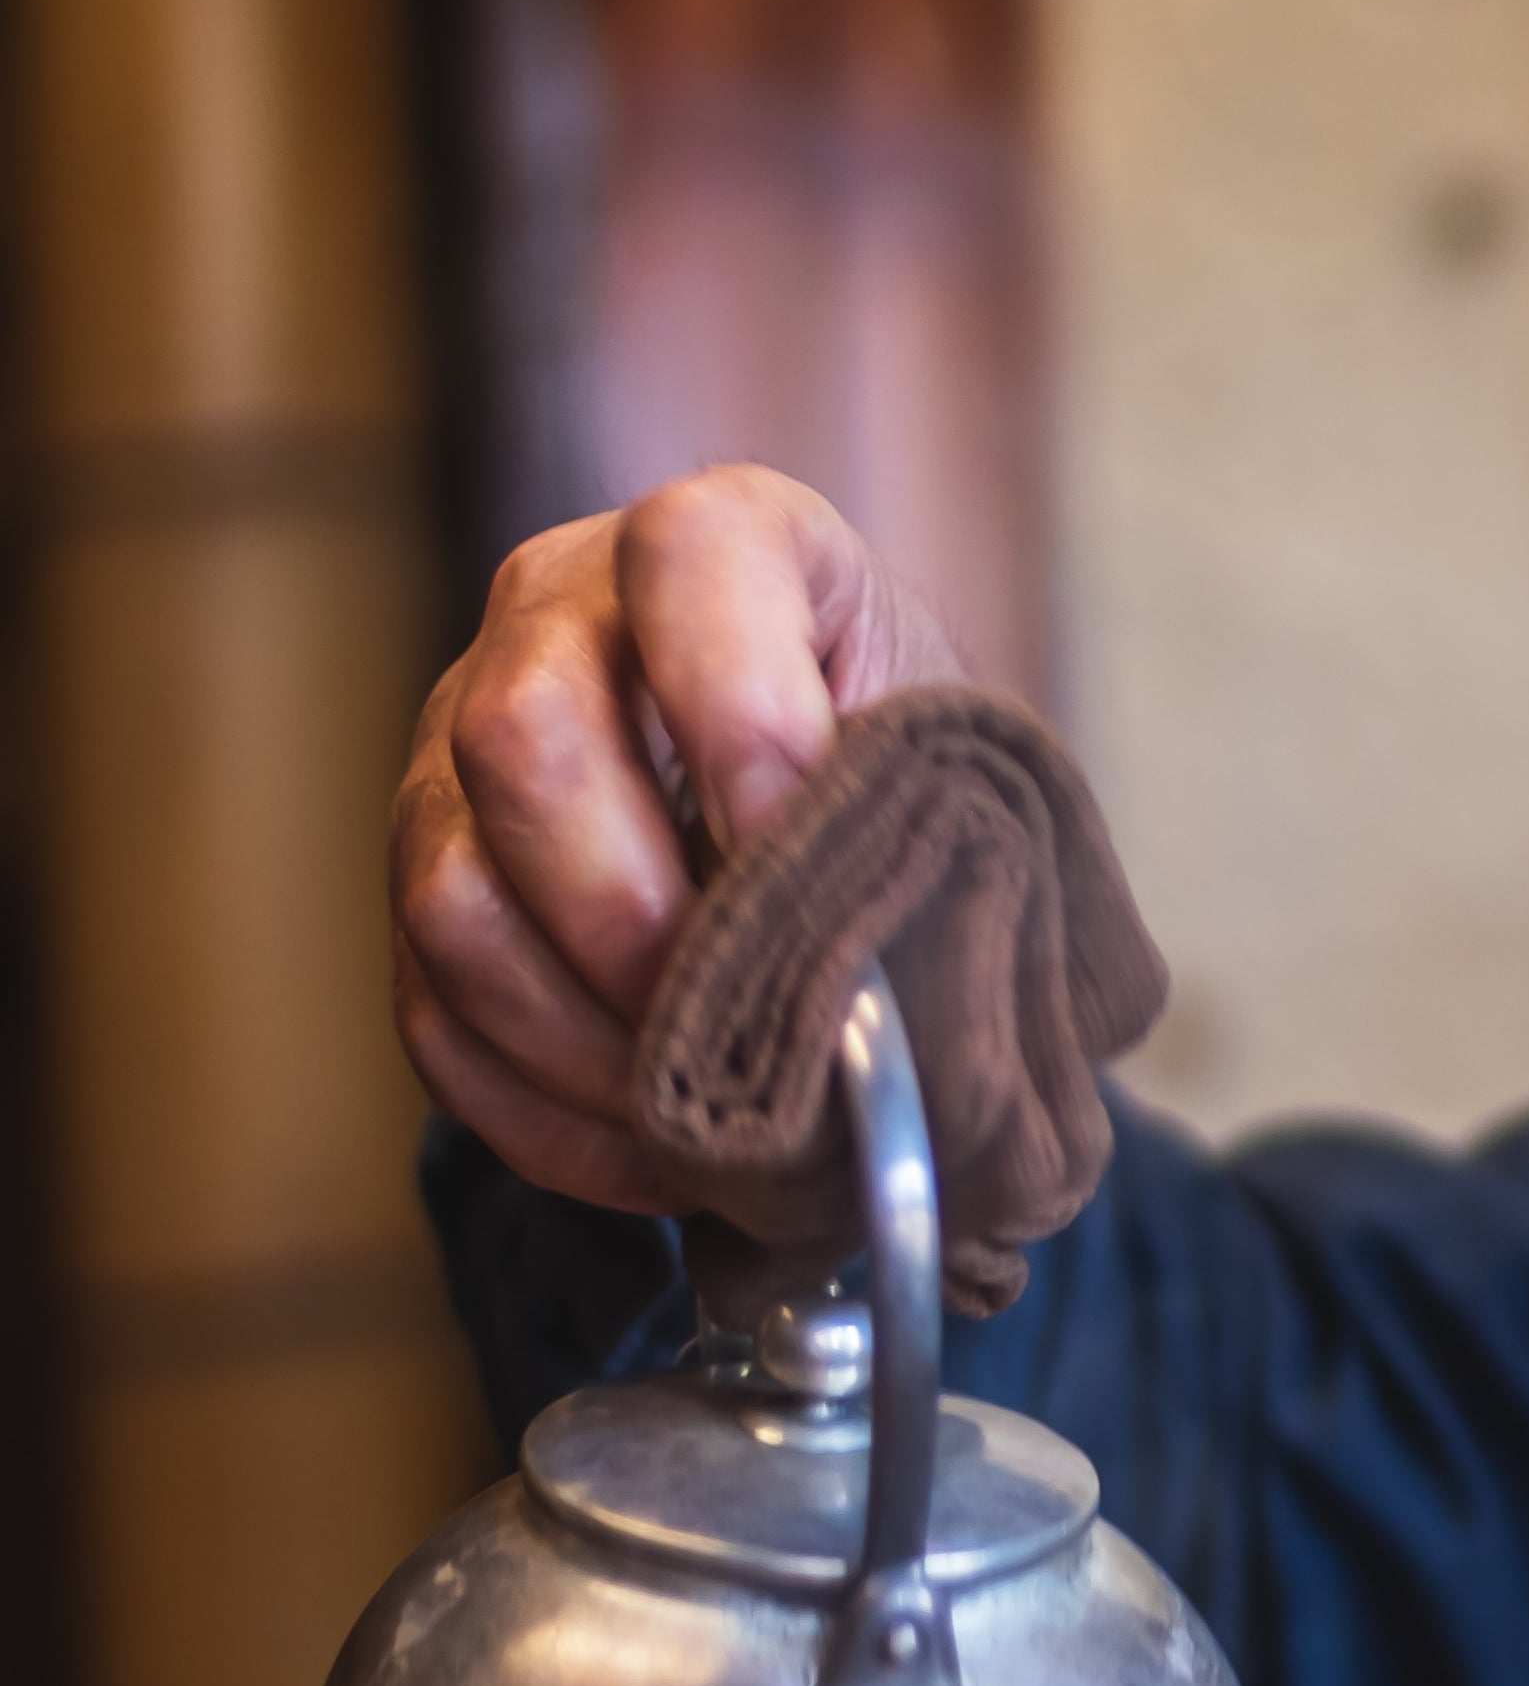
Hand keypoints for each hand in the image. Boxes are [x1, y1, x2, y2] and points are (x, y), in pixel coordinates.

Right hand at [392, 465, 968, 1212]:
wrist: (831, 808)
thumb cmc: (901, 768)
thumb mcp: (942, 757)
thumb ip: (907, 827)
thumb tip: (870, 996)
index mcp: (724, 542)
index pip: (689, 560)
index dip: (744, 718)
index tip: (801, 852)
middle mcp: (556, 614)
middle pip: (520, 742)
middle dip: (638, 919)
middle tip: (738, 1019)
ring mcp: (457, 743)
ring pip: (455, 899)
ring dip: (585, 1041)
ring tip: (704, 1110)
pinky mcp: (429, 878)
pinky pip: (437, 1012)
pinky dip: (547, 1111)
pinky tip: (653, 1143)